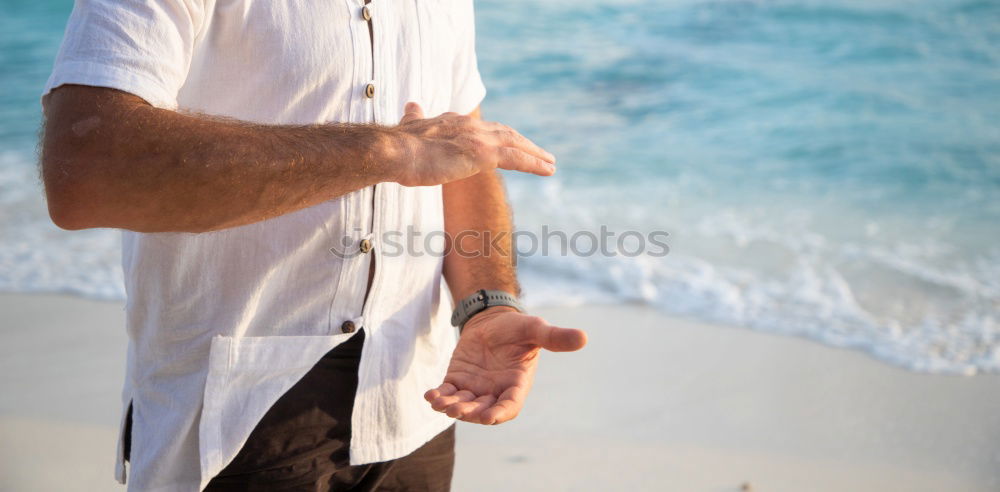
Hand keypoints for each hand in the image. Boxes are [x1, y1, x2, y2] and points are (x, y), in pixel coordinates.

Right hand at [393, 102, 556, 186]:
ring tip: (550, 164)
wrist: (394, 151)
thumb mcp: (409, 126)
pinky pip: (517, 158)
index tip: (509, 141)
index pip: (482, 128)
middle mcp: (469, 125)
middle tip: (541, 153)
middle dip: (523, 142)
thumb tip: (411, 104)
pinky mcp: (484, 154)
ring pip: (516, 144)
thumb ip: (415, 118)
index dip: (498, 135)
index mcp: (452, 121)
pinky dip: (535, 163)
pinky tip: (548, 170)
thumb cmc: (396, 147)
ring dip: (535, 153)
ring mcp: (478, 139)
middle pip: (504, 132)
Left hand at [424, 307, 587, 424]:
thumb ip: (555, 337)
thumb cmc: (517, 327)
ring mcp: (475, 389)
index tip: (487, 417)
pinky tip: (430, 395)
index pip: (509, 405)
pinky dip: (438, 397)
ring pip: (463, 405)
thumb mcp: (535, 329)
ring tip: (441, 402)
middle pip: (483, 410)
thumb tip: (583, 338)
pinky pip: (447, 394)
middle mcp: (496, 392)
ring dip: (452, 407)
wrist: (492, 321)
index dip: (499, 412)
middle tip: (457, 409)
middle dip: (470, 412)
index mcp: (517, 384)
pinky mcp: (457, 382)